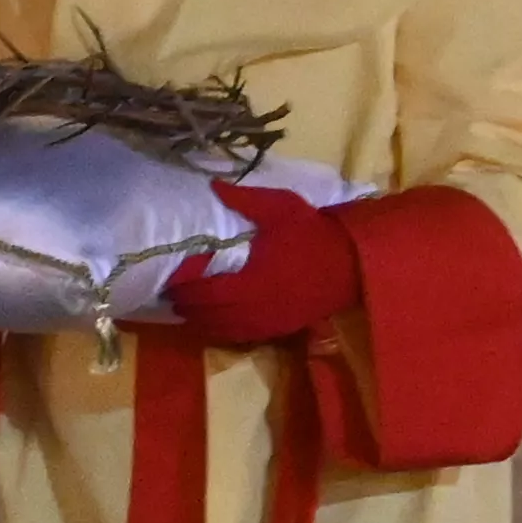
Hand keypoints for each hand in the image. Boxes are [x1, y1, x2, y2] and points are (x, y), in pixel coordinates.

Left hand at [163, 183, 359, 344]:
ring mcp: (265, 322)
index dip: (184, 289)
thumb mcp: (279, 208)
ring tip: (185, 310)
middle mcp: (252, 307)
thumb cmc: (311, 233)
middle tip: (172, 294)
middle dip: (187, 306)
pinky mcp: (276, 329)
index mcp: (250, 280)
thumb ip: (244, 200)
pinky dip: (220, 331)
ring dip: (200, 322)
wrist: (350, 264)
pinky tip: (212, 323)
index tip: (171, 279)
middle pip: (208, 315)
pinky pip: (239, 337)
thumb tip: (213, 186)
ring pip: (221, 329)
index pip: (205, 292)